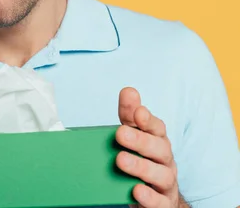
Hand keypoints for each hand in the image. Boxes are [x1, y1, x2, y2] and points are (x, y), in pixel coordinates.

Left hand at [116, 87, 186, 207]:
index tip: (138, 111)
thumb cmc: (141, 161)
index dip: (148, 120)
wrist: (154, 198)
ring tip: (121, 160)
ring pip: (161, 174)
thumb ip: (129, 116)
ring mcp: (166, 183)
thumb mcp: (133, 137)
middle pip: (159, 149)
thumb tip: (128, 91)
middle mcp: (165, 161)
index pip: (157, 128)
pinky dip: (149, 196)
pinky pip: (159, 202)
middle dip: (141, 140)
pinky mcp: (163, 203)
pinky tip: (136, 190)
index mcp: (158, 142)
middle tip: (120, 133)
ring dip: (141, 167)